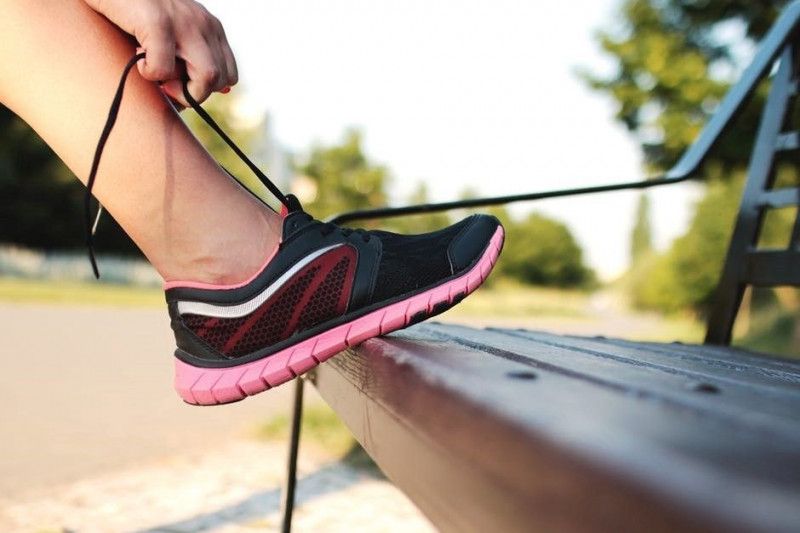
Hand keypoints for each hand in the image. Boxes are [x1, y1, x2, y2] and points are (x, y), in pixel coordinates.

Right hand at [84, 0, 236, 105]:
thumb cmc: (135, 11)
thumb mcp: (173, 32)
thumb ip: (192, 57)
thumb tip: (209, 95)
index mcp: (212, 28)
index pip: (229, 76)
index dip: (205, 90)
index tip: (178, 84)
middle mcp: (204, 24)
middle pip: (221, 80)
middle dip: (193, 94)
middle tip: (165, 85)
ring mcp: (185, 21)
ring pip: (208, 77)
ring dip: (180, 90)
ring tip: (155, 73)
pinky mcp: (158, 21)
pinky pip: (164, 68)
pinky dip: (149, 73)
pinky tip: (136, 58)